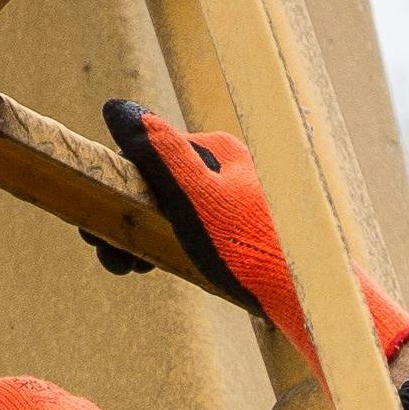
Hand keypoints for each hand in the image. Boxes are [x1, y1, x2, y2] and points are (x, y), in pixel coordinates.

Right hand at [95, 99, 408, 374]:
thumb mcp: (196, 200)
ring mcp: (235, 200)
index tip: (97, 230)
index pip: (148, 156)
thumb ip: (161, 155)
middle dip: (127, 217)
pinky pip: (192, 230)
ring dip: (142, 236)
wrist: (311, 301)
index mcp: (217, 150)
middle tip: (110, 256)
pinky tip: (155, 265)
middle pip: (158, 185)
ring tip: (129, 266)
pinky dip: (169, 245)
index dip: (118, 188)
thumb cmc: (255, 251)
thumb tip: (119, 109)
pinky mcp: (241, 232)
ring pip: (172, 210)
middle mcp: (227, 168)